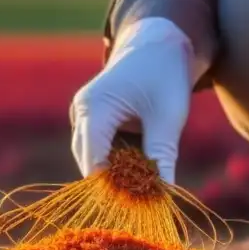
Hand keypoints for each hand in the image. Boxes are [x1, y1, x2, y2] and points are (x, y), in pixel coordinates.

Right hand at [71, 18, 193, 183]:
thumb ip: (162, 155)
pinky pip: (102, 151)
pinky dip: (121, 161)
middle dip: (117, 184)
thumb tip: (165, 195)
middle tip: (148, 198)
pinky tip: (144, 165)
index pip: (93, 162)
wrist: (158, 45)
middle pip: (91, 165)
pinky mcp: (92, 122)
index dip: (114, 187)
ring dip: (120, 173)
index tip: (141, 204)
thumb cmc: (164, 75)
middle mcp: (81, 114)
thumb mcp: (167, 116)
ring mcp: (83, 117)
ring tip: (149, 181)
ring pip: (97, 160)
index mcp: (93, 108)